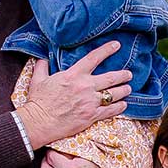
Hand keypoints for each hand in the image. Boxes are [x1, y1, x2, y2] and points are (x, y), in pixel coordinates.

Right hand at [16, 41, 131, 149]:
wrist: (40, 122)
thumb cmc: (38, 101)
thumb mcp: (38, 80)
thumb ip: (42, 67)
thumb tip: (42, 59)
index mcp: (73, 75)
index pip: (94, 58)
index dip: (107, 50)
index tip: (116, 45)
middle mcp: (85, 87)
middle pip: (110, 78)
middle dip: (122, 75)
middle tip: (128, 74)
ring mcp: (90, 102)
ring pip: (114, 94)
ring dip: (124, 90)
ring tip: (128, 88)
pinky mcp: (92, 116)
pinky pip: (111, 110)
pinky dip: (120, 107)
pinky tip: (124, 105)